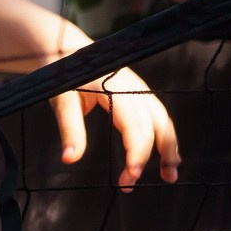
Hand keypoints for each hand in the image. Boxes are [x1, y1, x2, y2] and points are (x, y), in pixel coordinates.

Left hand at [52, 68, 179, 190]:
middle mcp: (134, 89)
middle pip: (155, 126)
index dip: (137, 153)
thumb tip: (69, 159)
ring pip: (164, 121)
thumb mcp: (61, 99)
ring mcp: (139, 89)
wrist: (65, 46)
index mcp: (116, 89)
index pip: (135, 127)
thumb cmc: (62, 73)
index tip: (130, 177)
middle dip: (152, 157)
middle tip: (131, 184)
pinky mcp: (139, 93)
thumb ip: (70, 129)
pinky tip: (168, 155)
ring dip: (169, 148)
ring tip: (170, 175)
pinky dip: (164, 136)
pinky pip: (158, 116)